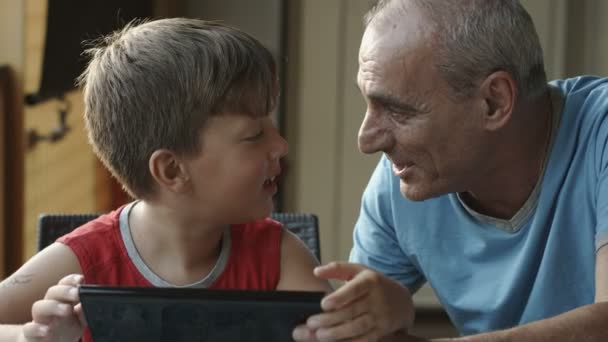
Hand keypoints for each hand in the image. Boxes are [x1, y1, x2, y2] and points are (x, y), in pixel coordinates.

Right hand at [22, 274, 85, 341]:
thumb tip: (92, 302)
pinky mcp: (31, 334)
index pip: (64, 285)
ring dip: (52, 306)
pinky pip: (28, 329)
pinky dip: (36, 328)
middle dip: (64, 290)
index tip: (81, 279)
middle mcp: (50, 307)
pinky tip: (46, 330)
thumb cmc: (65, 330)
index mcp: (63, 301)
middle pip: (52, 292)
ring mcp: (39, 320)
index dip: (71, 280)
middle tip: (77, 294)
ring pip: (38, 306)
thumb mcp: (79, 321)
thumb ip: (84, 312)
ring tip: (66, 310)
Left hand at [293, 262, 413, 341]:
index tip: (324, 304)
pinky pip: (364, 339)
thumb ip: (337, 269)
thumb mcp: (358, 271)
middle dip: (330, 319)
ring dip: (337, 333)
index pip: (355, 289)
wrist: (401, 300)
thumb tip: (316, 272)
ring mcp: (381, 317)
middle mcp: (377, 299)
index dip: (340, 297)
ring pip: (358, 327)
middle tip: (312, 323)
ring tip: (320, 335)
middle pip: (352, 311)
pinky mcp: (381, 331)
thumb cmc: (374, 283)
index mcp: (370, 281)